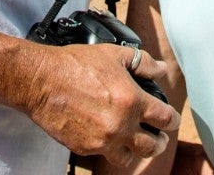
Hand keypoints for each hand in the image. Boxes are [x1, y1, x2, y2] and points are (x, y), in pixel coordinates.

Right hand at [22, 44, 178, 165]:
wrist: (41, 81)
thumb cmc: (76, 64)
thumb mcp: (114, 55)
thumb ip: (143, 63)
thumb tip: (161, 69)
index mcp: (132, 101)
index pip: (165, 119)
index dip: (172, 120)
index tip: (171, 119)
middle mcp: (120, 126)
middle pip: (152, 147)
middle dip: (159, 141)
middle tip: (158, 136)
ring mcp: (102, 141)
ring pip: (129, 158)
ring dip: (135, 149)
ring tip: (134, 141)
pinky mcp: (85, 148)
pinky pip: (104, 154)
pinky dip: (110, 147)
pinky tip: (107, 135)